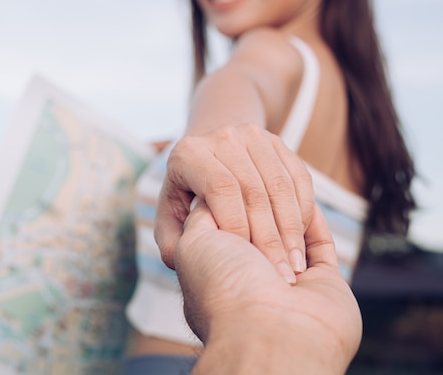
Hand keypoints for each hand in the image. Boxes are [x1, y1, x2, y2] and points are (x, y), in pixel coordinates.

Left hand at [155, 124, 314, 282]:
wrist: (208, 154)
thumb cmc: (186, 195)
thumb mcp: (169, 217)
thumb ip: (172, 240)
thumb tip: (185, 253)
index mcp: (188, 154)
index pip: (220, 188)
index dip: (236, 225)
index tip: (246, 259)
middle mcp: (221, 138)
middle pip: (253, 190)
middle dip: (269, 236)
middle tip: (279, 273)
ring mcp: (252, 136)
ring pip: (281, 186)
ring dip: (291, 229)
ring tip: (295, 264)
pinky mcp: (278, 142)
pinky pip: (299, 179)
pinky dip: (304, 211)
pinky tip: (300, 239)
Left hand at [175, 200, 361, 374]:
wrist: (269, 331)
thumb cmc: (224, 288)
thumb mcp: (192, 243)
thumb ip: (201, 216)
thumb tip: (213, 195)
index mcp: (218, 273)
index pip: (222, 223)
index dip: (225, 202)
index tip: (224, 187)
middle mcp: (251, 278)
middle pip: (258, 225)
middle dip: (256, 208)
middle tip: (255, 191)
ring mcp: (288, 280)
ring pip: (289, 228)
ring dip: (284, 213)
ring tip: (276, 197)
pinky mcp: (324, 282)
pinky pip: (320, 241)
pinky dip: (311, 218)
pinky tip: (301, 199)